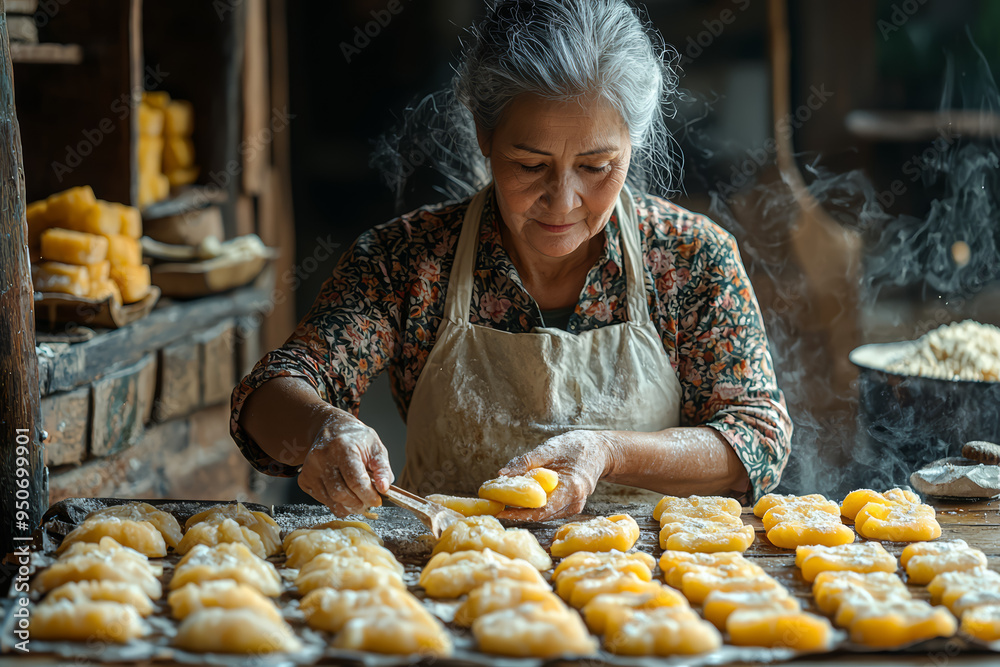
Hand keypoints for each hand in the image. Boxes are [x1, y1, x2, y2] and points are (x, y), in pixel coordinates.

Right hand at [297, 407, 393, 516]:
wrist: (332, 429)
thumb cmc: (356, 439)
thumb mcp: (375, 447)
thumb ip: (382, 468)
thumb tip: (384, 488)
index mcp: (342, 447)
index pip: (355, 481)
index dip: (368, 495)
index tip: (378, 501)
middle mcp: (322, 458)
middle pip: (340, 494)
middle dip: (358, 504)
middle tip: (368, 502)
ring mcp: (310, 469)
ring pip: (330, 500)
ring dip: (348, 506)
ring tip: (358, 500)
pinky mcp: (304, 478)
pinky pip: (322, 500)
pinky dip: (336, 503)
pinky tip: (344, 494)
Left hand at [496, 430, 618, 520]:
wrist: (600, 450)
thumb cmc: (577, 446)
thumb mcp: (551, 448)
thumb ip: (527, 462)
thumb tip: (502, 474)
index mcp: (572, 488)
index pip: (542, 510)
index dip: (519, 514)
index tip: (499, 512)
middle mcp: (575, 503)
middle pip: (541, 515)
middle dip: (517, 512)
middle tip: (494, 507)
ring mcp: (574, 506)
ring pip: (544, 514)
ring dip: (524, 509)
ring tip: (502, 502)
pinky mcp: (571, 506)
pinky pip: (549, 510)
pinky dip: (534, 505)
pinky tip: (519, 499)